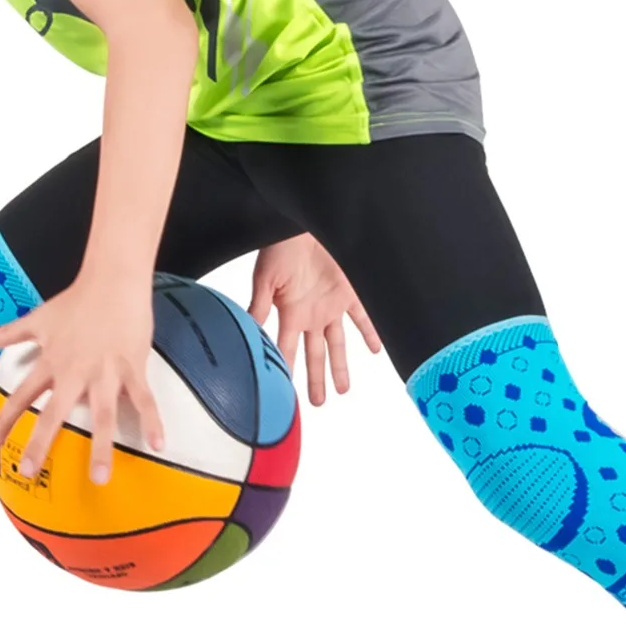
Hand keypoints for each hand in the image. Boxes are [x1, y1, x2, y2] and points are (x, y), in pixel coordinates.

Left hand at [0, 272, 162, 485]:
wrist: (113, 280)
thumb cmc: (76, 299)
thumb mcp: (38, 317)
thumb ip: (8, 333)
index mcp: (52, 362)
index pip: (22, 395)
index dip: (6, 420)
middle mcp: (75, 371)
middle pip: (55, 413)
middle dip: (41, 443)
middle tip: (29, 472)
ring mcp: (106, 372)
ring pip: (102, 415)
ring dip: (101, 447)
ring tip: (99, 478)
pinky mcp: (132, 367)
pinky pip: (143, 399)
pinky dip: (152, 421)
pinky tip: (157, 445)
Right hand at [249, 235, 381, 405]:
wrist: (302, 223)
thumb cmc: (280, 246)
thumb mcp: (266, 278)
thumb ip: (260, 307)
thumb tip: (249, 333)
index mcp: (289, 314)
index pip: (285, 351)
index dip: (285, 372)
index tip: (285, 395)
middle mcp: (310, 314)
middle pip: (313, 354)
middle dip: (315, 379)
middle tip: (316, 403)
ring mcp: (330, 304)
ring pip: (337, 343)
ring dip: (340, 366)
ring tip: (343, 390)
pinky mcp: (350, 291)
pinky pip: (363, 317)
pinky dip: (370, 332)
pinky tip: (375, 348)